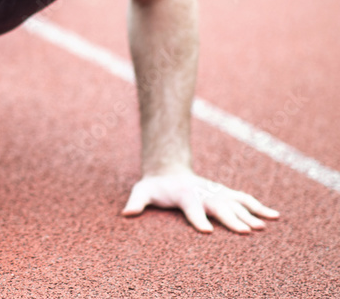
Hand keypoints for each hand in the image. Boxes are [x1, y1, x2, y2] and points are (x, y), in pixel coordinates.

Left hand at [121, 170, 279, 233]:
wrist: (169, 170)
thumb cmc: (155, 186)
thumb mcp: (142, 190)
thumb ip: (136, 201)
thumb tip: (126, 214)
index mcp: (185, 194)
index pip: (191, 208)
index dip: (198, 219)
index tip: (206, 231)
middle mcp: (204, 192)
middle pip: (219, 207)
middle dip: (232, 219)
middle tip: (246, 232)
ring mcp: (217, 192)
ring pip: (236, 202)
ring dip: (251, 213)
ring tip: (264, 226)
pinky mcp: (225, 193)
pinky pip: (245, 199)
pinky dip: (260, 207)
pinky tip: (276, 216)